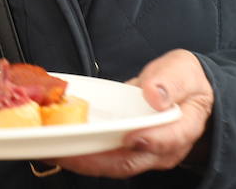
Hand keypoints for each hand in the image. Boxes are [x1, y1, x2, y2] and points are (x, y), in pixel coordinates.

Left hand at [51, 49, 213, 178]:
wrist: (183, 92)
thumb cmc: (183, 82)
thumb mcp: (182, 71)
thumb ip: (170, 81)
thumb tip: (154, 94)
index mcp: (183, 127)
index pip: (168, 140)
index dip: (150, 141)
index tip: (130, 137)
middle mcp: (161, 148)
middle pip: (129, 161)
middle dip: (95, 159)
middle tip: (66, 150)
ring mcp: (140, 152)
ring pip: (111, 164)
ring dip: (81, 160)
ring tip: (52, 149)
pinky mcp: (123, 149)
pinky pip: (101, 157)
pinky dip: (79, 153)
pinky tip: (56, 144)